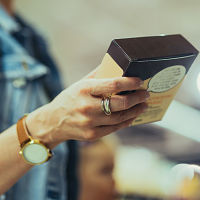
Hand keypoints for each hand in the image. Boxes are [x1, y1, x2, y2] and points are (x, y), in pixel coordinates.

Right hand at [27, 69, 149, 147]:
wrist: (53, 121)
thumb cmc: (71, 98)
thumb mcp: (80, 83)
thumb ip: (99, 75)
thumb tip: (118, 64)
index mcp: (84, 89)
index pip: (113, 85)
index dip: (130, 83)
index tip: (140, 81)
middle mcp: (87, 106)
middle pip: (119, 103)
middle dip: (137, 98)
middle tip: (145, 94)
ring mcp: (89, 122)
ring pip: (120, 117)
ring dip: (135, 111)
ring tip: (143, 104)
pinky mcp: (92, 135)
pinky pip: (115, 128)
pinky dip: (127, 121)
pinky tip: (133, 115)